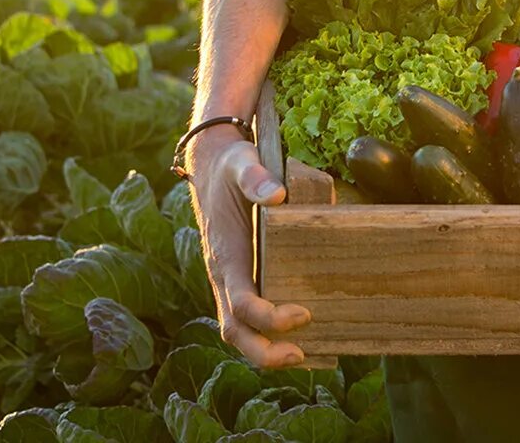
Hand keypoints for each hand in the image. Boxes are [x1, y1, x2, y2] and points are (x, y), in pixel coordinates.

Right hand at [188, 129, 311, 367]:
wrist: (214, 166)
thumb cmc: (233, 167)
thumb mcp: (242, 162)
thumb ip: (256, 177)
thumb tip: (277, 195)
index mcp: (226, 254)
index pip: (240, 302)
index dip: (268, 318)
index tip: (302, 313)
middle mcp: (225, 274)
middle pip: (235, 330)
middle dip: (264, 352)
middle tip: (301, 356)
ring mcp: (231, 280)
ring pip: (240, 329)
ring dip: (267, 350)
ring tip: (305, 355)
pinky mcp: (242, 278)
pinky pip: (250, 317)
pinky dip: (269, 335)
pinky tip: (302, 337)